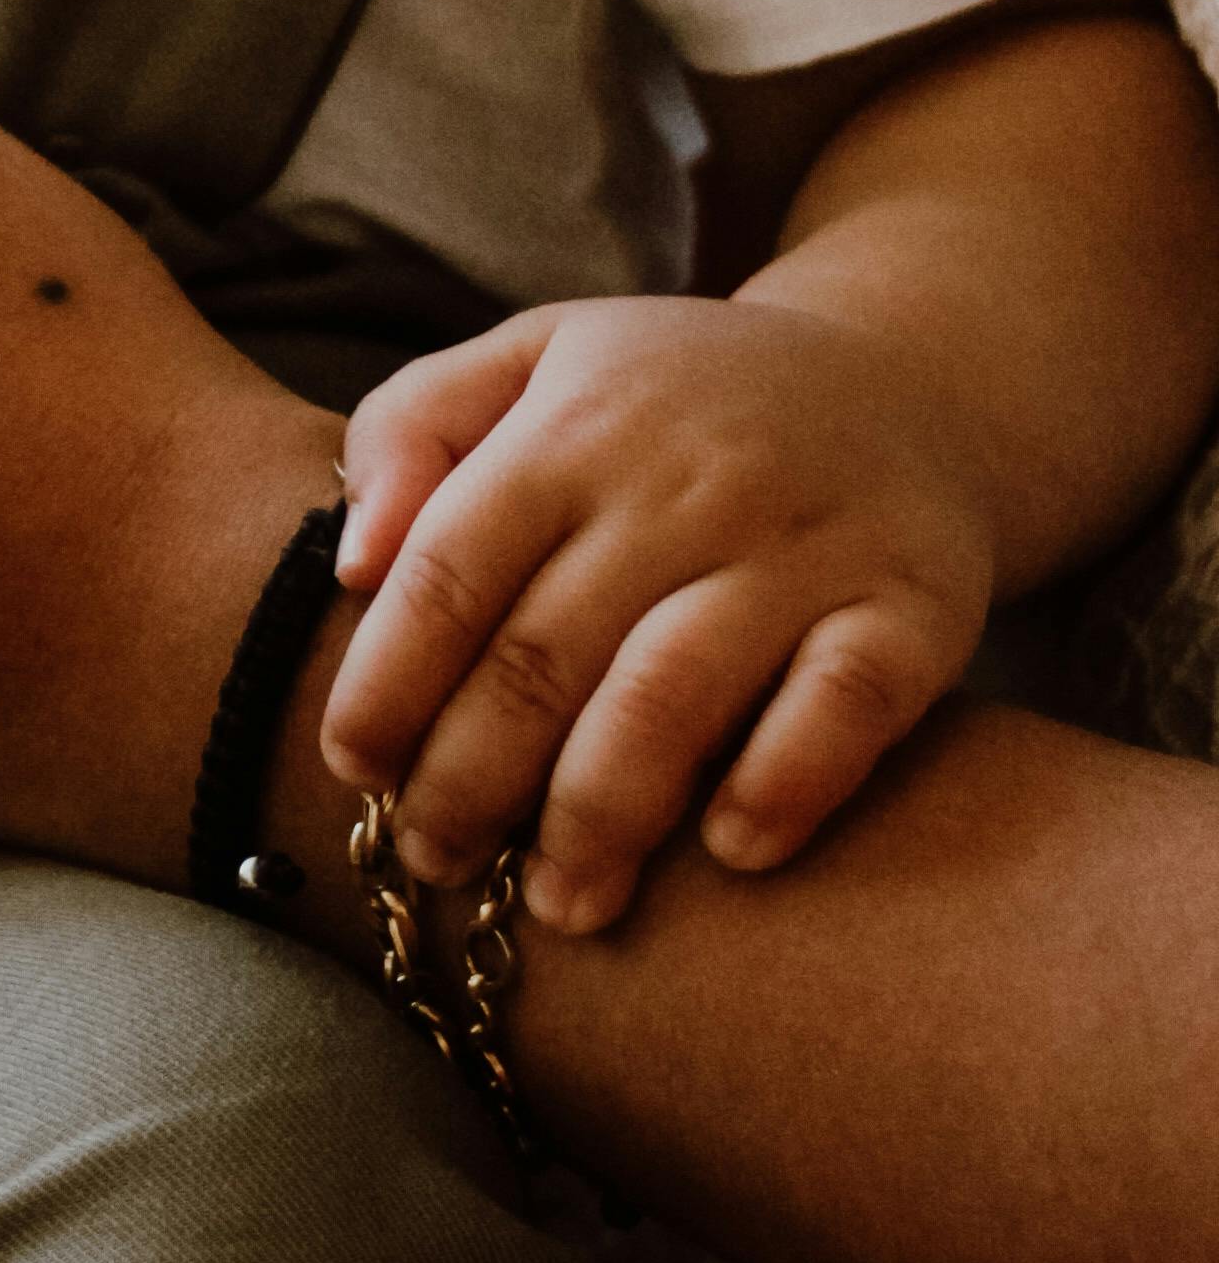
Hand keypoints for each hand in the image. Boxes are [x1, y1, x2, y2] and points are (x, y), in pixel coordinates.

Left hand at [324, 293, 995, 936]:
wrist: (906, 384)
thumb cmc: (671, 402)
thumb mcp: (533, 358)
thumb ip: (414, 430)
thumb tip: (351, 562)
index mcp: (574, 424)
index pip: (449, 570)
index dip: (388, 683)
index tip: (354, 771)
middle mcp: (685, 481)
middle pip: (544, 654)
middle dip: (470, 778)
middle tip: (434, 859)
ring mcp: (804, 545)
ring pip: (673, 695)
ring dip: (600, 817)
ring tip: (560, 904)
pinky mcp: (912, 606)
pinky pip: (845, 707)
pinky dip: (784, 783)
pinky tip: (729, 850)